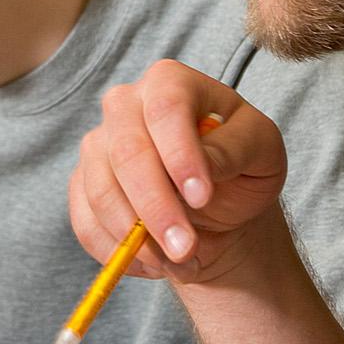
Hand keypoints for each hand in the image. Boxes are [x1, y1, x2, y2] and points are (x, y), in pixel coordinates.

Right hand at [68, 57, 288, 283]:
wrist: (216, 206)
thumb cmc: (242, 169)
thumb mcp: (262, 154)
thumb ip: (236, 150)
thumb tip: (201, 166)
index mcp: (171, 82)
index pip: (167, 108)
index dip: (179, 153)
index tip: (201, 196)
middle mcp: (125, 104)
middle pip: (127, 151)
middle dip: (155, 206)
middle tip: (185, 247)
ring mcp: (97, 143)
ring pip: (101, 190)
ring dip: (136, 236)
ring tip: (178, 260)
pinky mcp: (82, 184)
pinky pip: (86, 222)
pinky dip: (117, 251)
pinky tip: (154, 261)